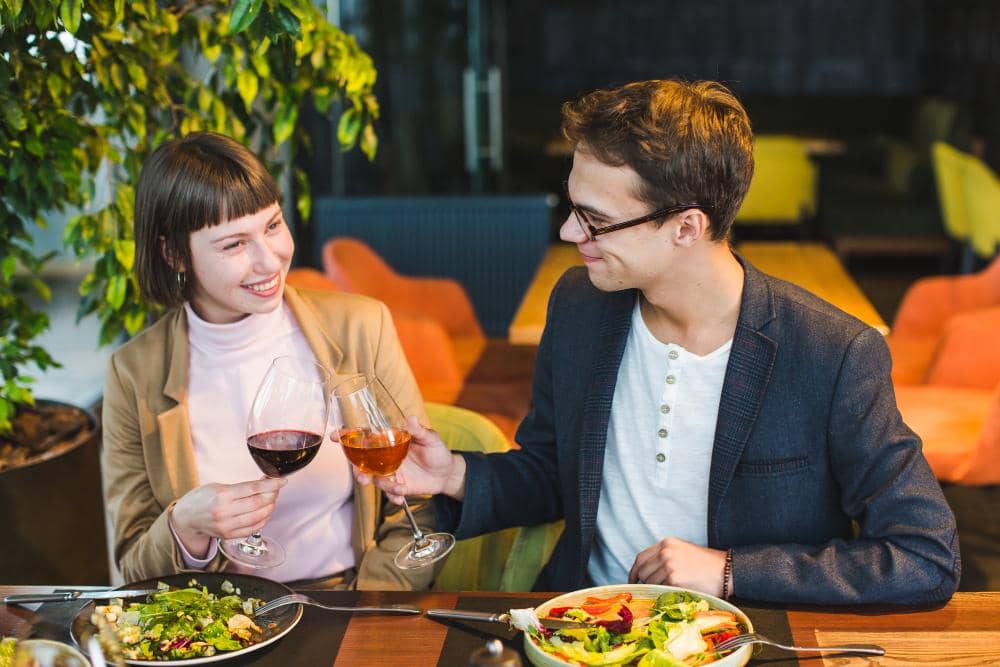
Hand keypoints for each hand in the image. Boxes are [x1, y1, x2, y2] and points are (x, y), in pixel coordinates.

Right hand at [170, 478, 286, 556]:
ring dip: (270, 507)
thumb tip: (266, 482)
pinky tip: (266, 512)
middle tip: (276, 488)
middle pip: (259, 503)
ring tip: (271, 499)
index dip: (272, 484)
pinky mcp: (229, 536)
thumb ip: (242, 486)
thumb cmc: (203, 498)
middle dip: (273, 494)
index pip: (254, 489)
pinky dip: (264, 519)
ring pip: (259, 517)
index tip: (282, 480)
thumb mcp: (219, 486)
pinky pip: (253, 528)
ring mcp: (227, 526)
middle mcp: (225, 512)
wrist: (187, 518)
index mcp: (223, 495)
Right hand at [345, 416, 465, 502]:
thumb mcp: (431, 438)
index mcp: (389, 440)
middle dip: (358, 471)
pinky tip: (402, 496)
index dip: (348, 435)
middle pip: (362, 462)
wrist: (447, 473)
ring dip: (382, 485)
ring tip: (398, 488)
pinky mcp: (396, 486)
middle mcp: (384, 456)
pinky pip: (388, 493)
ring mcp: (389, 471)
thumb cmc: (437, 451)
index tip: (336, 436)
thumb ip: (418, 431)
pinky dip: (393, 496)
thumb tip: (410, 418)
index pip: (364, 436)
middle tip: (363, 479)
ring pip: (374, 479)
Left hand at [628, 537, 727, 596]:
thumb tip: (648, 571)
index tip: (633, 579)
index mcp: (667, 543)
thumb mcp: (683, 551)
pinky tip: (673, 593)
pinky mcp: (674, 579)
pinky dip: (663, 593)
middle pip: (642, 570)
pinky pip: (661, 589)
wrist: (726, 571)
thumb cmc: (707, 564)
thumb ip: (665, 556)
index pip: (641, 557)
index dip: (634, 571)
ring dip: (655, 588)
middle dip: (643, 582)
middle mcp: (665, 552)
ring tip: (668, 590)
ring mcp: (669, 565)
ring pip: (650, 582)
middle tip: (648, 590)